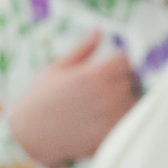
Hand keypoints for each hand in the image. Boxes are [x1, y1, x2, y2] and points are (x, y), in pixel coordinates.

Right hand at [9, 30, 138, 167]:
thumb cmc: (41, 100)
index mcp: (95, 75)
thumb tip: (99, 31)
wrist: (32, 136)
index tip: (105, 70)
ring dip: (125, 99)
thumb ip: (83, 49)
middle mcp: (109, 94)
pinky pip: (130, 120)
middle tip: (100, 89)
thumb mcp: (57, 68)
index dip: (116, 63)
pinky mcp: (116, 133)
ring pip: (135, 100)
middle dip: (121, 80)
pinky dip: (123, 117)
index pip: (124, 60)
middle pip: (132, 79)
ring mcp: (115, 115)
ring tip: (101, 105)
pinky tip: (103, 119)